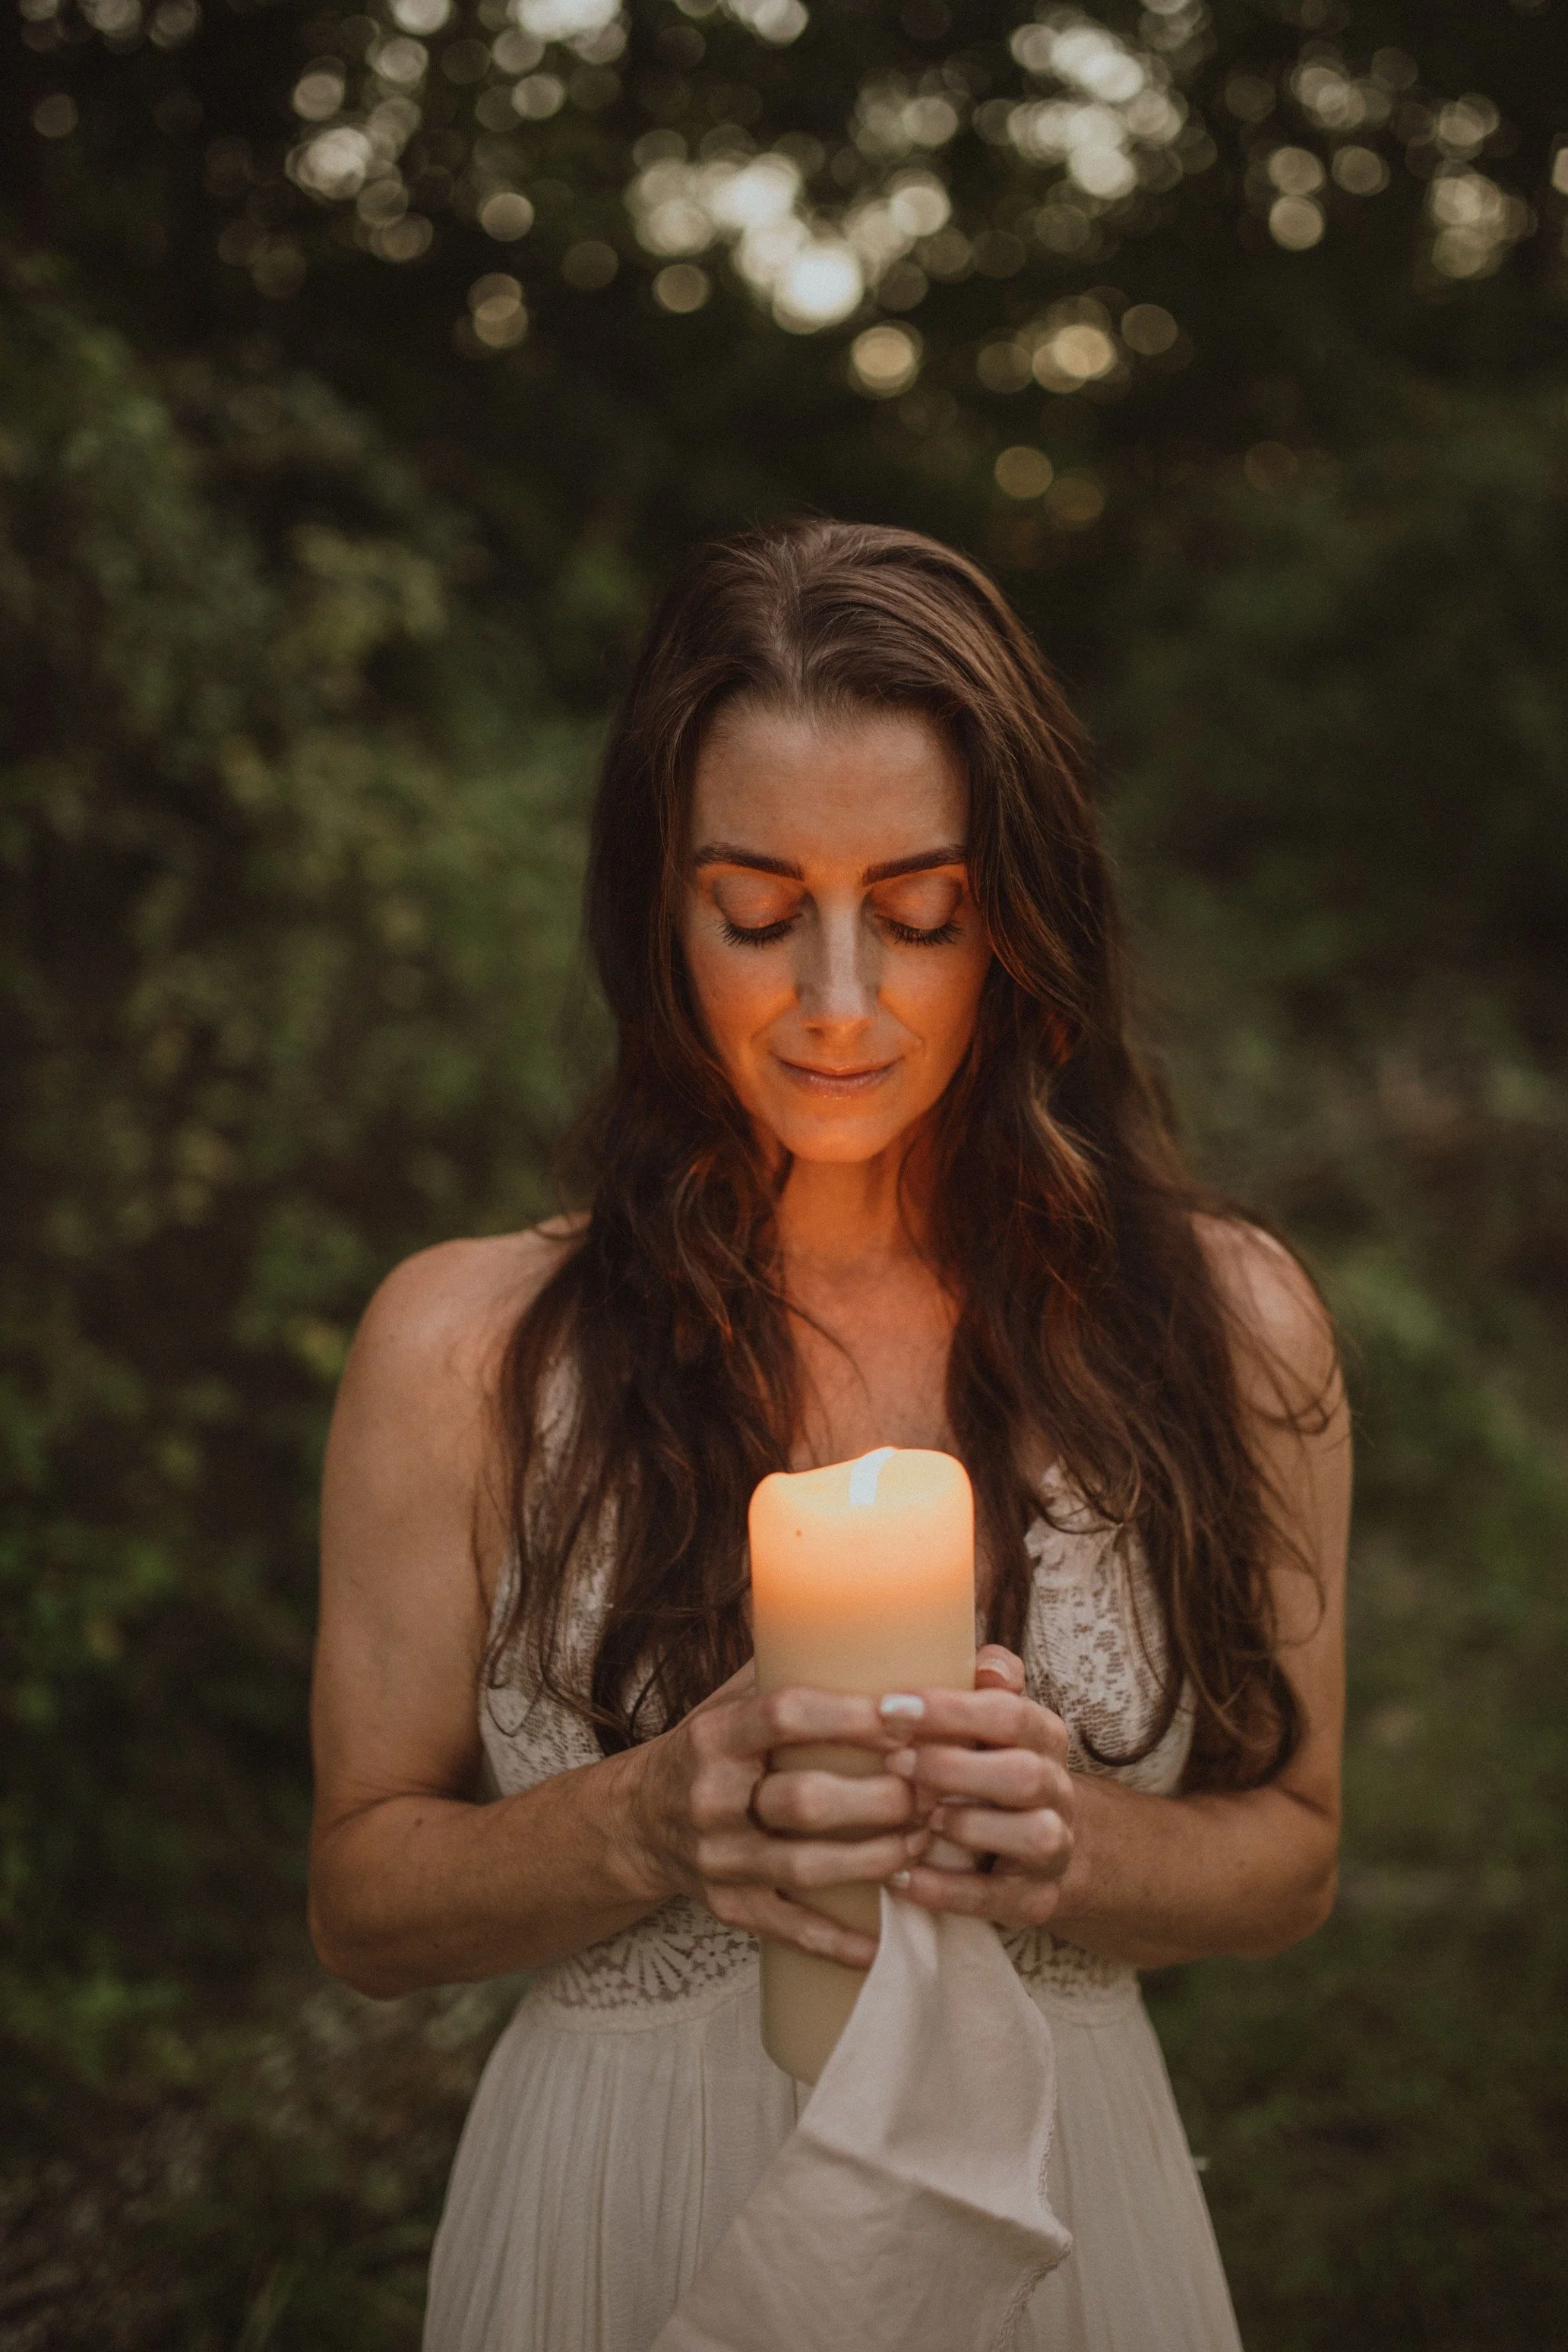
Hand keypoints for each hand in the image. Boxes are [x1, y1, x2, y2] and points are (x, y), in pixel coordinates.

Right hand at [629, 1663, 932, 1968]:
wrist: (635, 1822)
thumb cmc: (707, 1750)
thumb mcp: (729, 1701)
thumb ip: (787, 1670)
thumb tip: (877, 1624)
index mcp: (716, 1736)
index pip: (786, 1718)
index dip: (851, 1716)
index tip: (907, 1713)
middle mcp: (712, 1797)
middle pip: (804, 1800)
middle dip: (880, 1797)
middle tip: (935, 1788)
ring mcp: (718, 1857)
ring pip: (804, 1865)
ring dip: (875, 1858)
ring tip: (926, 1841)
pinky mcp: (725, 1906)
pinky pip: (786, 1926)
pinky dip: (835, 1940)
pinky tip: (883, 1942)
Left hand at [880, 1645, 1075, 1929]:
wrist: (1056, 1847)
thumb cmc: (999, 1767)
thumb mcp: (995, 1724)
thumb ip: (986, 1688)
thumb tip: (985, 1662)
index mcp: (1044, 1737)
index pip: (1010, 1715)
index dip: (951, 1711)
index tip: (891, 1707)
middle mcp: (1056, 1790)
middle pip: (1024, 1775)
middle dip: (955, 1768)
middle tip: (895, 1761)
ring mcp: (1053, 1847)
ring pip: (1031, 1836)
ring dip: (968, 1826)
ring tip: (917, 1820)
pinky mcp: (1036, 1899)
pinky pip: (998, 1899)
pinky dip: (948, 1891)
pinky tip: (901, 1878)